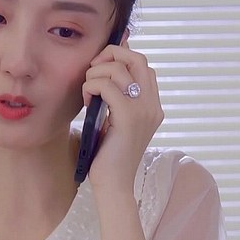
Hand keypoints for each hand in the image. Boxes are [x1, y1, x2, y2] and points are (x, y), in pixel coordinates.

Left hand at [80, 37, 163, 193]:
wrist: (113, 184)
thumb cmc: (109, 154)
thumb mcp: (115, 121)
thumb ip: (115, 98)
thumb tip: (104, 71)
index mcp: (152, 105)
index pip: (143, 65)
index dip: (120, 57)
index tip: (100, 68)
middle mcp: (152, 105)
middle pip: (137, 58)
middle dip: (110, 55)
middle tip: (93, 70)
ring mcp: (143, 111)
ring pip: (118, 69)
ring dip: (95, 74)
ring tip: (88, 92)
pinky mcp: (128, 118)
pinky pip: (108, 86)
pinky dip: (91, 87)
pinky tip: (86, 101)